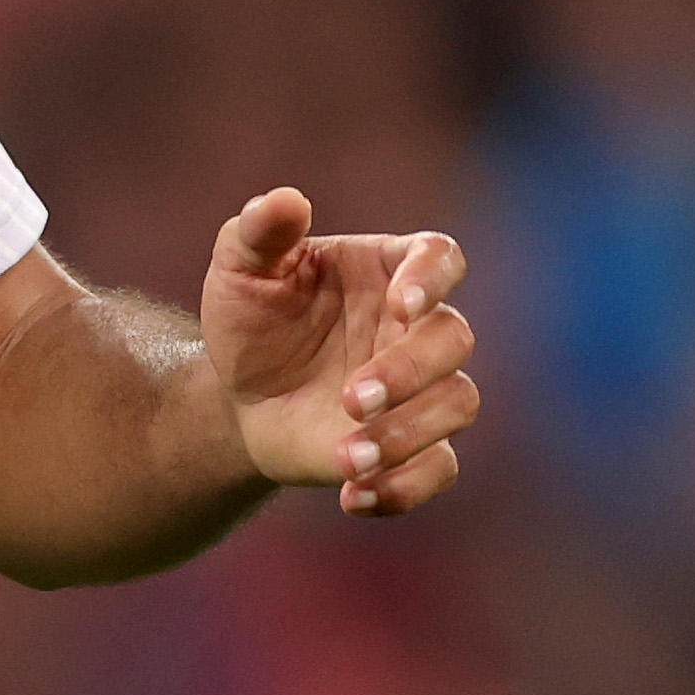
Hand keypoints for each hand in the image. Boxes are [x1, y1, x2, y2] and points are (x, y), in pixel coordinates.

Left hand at [203, 188, 477, 516]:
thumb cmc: (248, 319)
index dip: (433, 277)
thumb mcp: (238, 270)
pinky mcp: (414, 444)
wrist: (236, 395)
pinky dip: (405, 487)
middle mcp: (416, 327)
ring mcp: (422, 388)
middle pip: (455, 338)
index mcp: (387, 269)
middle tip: (350, 398)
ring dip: (409, 434)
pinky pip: (440, 469)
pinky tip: (351, 495)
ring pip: (458, 404)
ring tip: (348, 455)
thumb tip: (286, 200)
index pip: (440, 256)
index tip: (402, 304)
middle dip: (411, 370)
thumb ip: (258, 231)